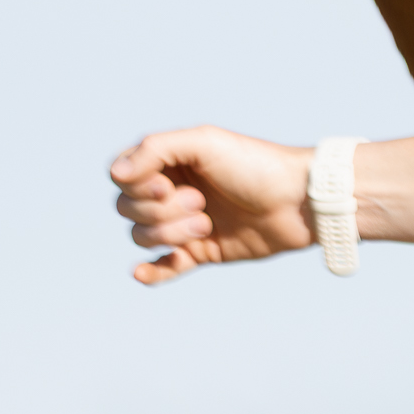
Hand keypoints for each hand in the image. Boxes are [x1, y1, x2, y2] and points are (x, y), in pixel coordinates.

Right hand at [112, 126, 312, 284]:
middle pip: (128, 209)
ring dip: (169, 234)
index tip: (165, 183)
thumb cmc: (256, 165)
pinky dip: (150, 272)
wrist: (298, 202)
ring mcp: (184, 222)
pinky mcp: (199, 252)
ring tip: (206, 224)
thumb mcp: (206, 142)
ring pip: (143, 237)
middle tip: (200, 202)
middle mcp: (174, 190)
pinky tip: (143, 272)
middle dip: (159, 211)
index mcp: (172, 161)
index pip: (124, 176)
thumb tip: (115, 174)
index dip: (136, 185)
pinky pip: (162, 268)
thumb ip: (156, 148)